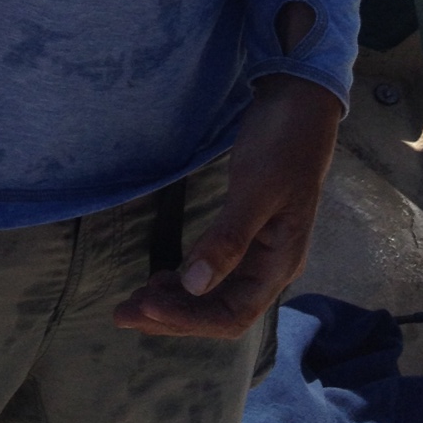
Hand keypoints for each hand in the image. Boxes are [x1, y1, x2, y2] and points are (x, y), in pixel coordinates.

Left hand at [112, 73, 341, 340]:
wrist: (300, 104)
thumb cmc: (284, 145)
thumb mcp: (256, 191)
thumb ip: (228, 239)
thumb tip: (193, 285)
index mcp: (279, 264)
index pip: (232, 315)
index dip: (188, 319)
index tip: (146, 306)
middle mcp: (269, 266)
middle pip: (218, 310)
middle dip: (172, 316)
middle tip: (122, 313)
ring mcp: (258, 250)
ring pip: (213, 293)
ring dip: (174, 301)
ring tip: (133, 303)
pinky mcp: (244, 231)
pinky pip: (212, 269)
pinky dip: (184, 278)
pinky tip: (161, 278)